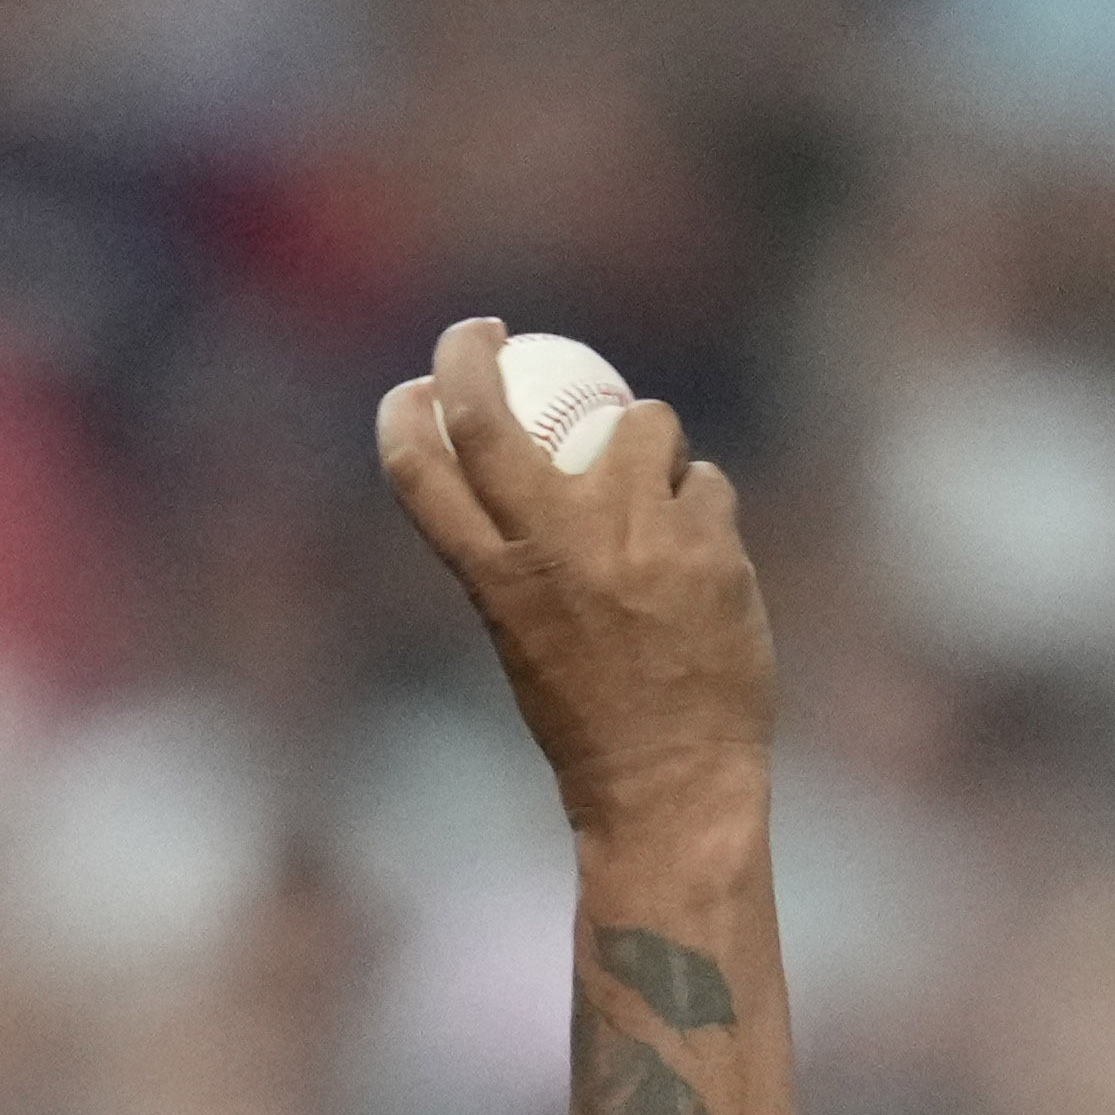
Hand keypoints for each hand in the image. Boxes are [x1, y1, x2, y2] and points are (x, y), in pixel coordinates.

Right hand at [374, 317, 776, 846]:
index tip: (414, 384)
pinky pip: (706, 482)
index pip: (424, 472)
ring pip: (642, 425)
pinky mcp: (706, 544)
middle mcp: (553, 549)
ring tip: (658, 497)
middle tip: (481, 331)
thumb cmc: (592, 722)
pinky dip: (703, 509)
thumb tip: (538, 473)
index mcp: (495, 581)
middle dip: (468, 354)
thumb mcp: (525, 640)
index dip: (409, 412)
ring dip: (650, 442)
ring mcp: (633, 539)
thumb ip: (523, 559)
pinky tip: (703, 562)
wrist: (669, 783)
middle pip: (489, 416)